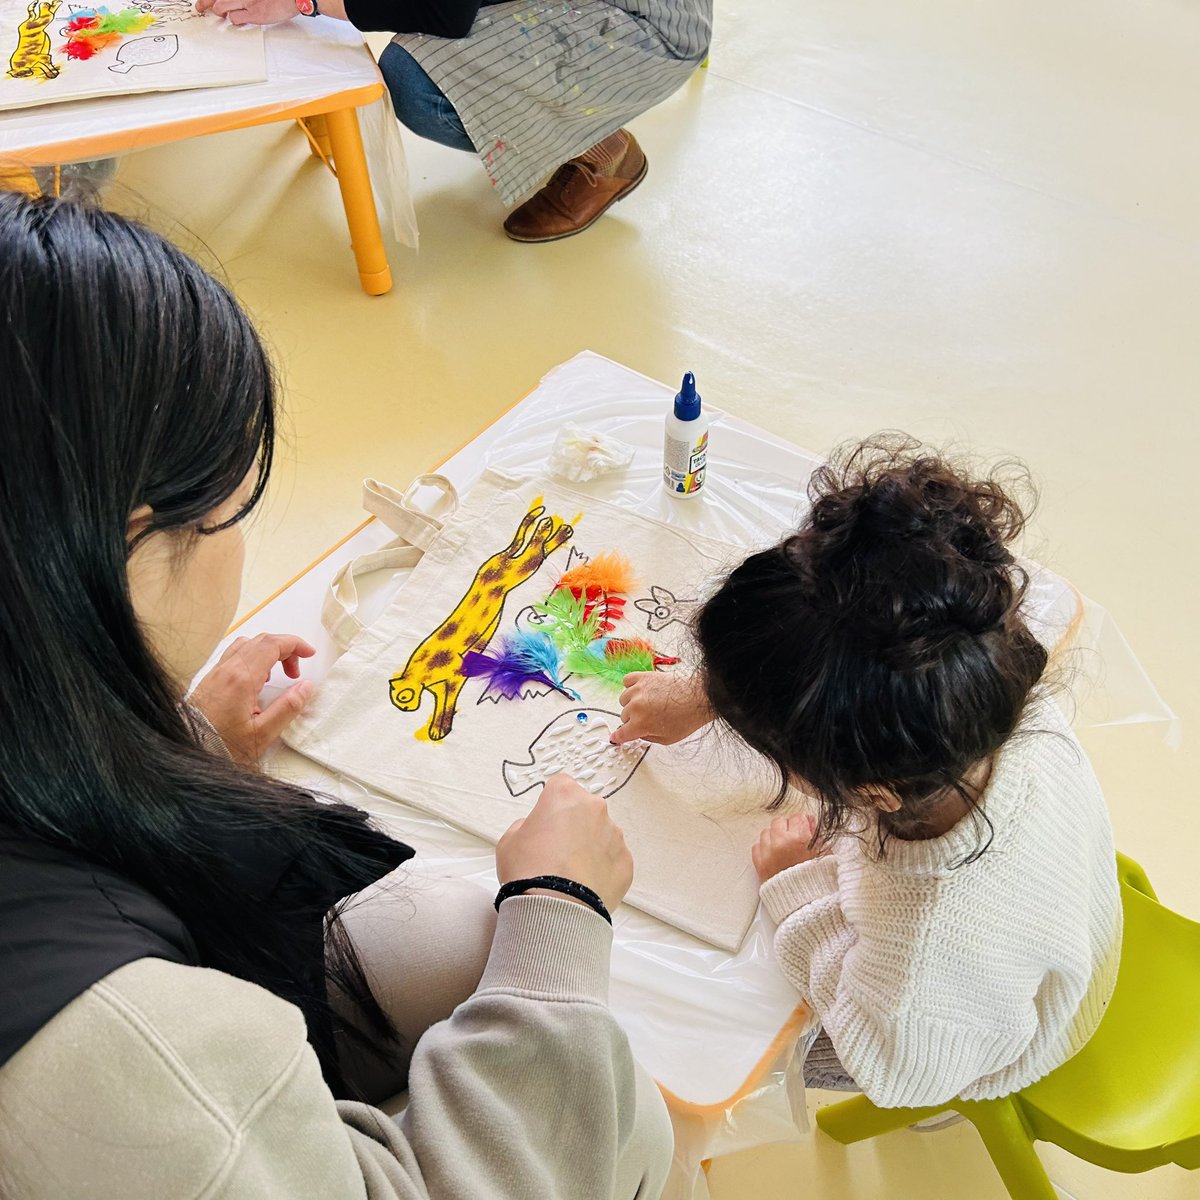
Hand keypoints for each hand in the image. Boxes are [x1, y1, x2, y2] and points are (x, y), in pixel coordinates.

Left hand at [189, 633, 315, 764]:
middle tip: (296, 671)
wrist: (187, 749)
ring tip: (277, 675)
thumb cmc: (221, 746)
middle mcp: (227, 669)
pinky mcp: (210, 680)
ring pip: (246, 645)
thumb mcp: (262, 734)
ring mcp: (216, 672)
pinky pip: (234, 655)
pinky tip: (256, 680)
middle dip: (285, 649)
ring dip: (268, 652)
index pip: (273, 644)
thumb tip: (306, 688)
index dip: (295, 644)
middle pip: (261, 641)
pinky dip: (252, 658)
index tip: (308, 653)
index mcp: (242, 678)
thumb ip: (287, 708)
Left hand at [196, 0, 296, 25]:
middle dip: (206, 3)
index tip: (202, 2)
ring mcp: (246, 2)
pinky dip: (234, 20)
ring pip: (220, 8)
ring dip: (220, 11)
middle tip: (201, 7)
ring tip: (222, 13)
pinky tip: (237, 18)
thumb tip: (228, 4)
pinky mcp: (253, 14)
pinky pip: (235, 19)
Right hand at [496, 774, 633, 913]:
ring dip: (590, 847)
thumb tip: (538, 830)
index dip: (551, 804)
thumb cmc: (529, 871)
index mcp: (565, 796)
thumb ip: (526, 825)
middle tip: (557, 851)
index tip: (546, 822)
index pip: (560, 786)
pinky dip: (602, 869)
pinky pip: (613, 860)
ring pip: (602, 834)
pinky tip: (585, 886)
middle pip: (584, 809)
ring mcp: (614, 835)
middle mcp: (595, 808)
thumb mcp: (509, 840)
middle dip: (573, 825)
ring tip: (571, 873)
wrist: (555, 909)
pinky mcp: (626, 861)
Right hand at [610, 671, 710, 746]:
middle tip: (646, 719)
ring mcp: (638, 690)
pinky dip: (631, 687)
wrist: (700, 697)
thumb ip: (647, 737)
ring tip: (647, 705)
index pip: (621, 734)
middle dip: (633, 720)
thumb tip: (637, 734)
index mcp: (640, 724)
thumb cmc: (687, 717)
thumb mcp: (666, 739)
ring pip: (624, 700)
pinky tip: (641, 691)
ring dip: (632, 704)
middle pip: (623, 716)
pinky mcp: (644, 677)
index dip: (619, 737)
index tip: (616, 737)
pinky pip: (627, 681)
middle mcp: (636, 706)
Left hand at [751, 813, 829, 881]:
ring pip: (766, 832)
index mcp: (801, 839)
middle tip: (793, 836)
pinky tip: (773, 854)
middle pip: (780, 822)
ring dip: (774, 837)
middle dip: (787, 827)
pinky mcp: (760, 864)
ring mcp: (769, 853)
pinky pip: (757, 846)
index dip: (802, 823)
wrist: (806, 903)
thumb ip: (817, 835)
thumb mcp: (826, 854)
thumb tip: (809, 822)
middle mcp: (782, 843)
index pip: (797, 818)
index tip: (804, 827)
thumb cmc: (818, 880)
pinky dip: (764, 848)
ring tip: (784, 847)